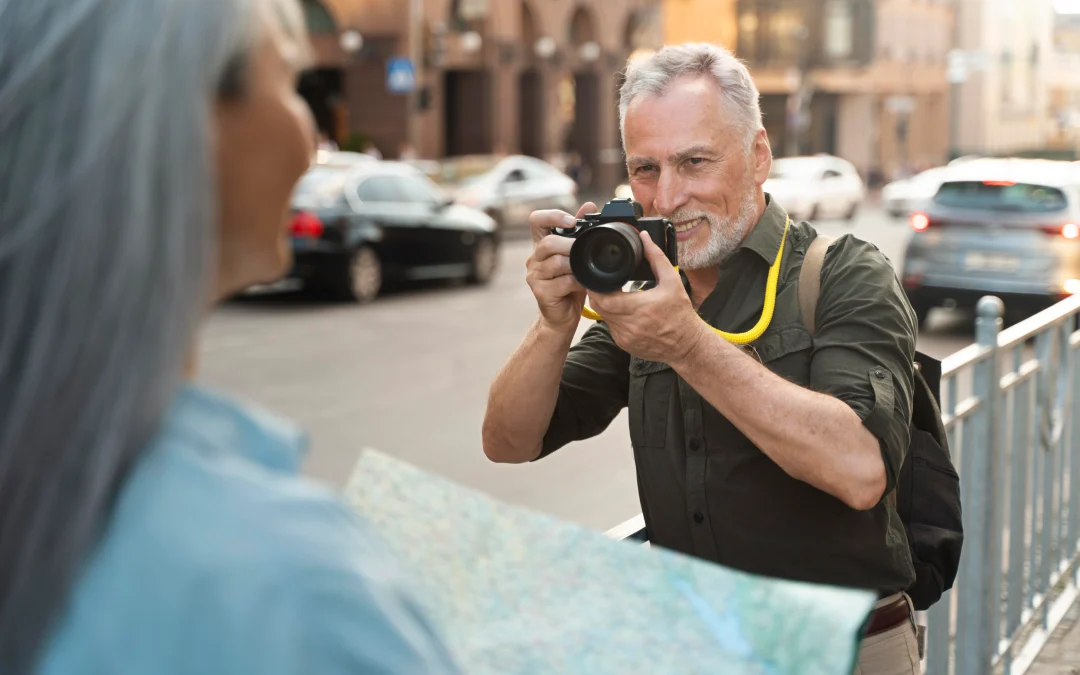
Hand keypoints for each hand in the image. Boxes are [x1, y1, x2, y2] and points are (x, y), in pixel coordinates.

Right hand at [525, 202, 595, 332]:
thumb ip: (580, 231)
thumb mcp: (576, 256)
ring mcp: (535, 276)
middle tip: (585, 249)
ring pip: (555, 263)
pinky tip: (585, 283)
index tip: (571, 221)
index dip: (552, 216)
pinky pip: (562, 283)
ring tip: (587, 268)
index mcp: (541, 245)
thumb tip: (589, 206)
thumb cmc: (569, 285)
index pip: (536, 220)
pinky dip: (577, 282)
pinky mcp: (541, 293)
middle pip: (547, 243)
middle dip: (570, 245)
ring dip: (575, 265)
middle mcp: (534, 259)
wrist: (562, 316)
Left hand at [586, 231, 706, 364]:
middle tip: (605, 282)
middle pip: (598, 306)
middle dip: (598, 293)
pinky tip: (625, 311)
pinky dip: (614, 317)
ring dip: (606, 305)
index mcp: (638, 308)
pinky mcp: (624, 344)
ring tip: (616, 294)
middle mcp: (628, 325)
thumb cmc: (680, 314)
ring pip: (603, 317)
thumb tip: (644, 238)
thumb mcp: (672, 281)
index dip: (596, 286)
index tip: (601, 276)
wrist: (687, 344)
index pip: (603, 298)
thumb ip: (656, 257)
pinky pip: (611, 327)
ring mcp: (624, 337)